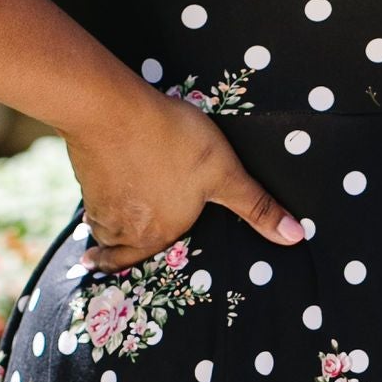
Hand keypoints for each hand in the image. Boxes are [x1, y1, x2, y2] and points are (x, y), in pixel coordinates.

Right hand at [73, 87, 303, 269]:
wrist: (113, 110)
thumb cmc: (173, 141)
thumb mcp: (226, 173)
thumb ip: (256, 206)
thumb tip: (295, 237)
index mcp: (159, 234)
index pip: (146, 261)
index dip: (136, 265)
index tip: (120, 271)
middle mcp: (127, 228)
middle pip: (117, 251)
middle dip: (110, 258)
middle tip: (98, 264)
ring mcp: (101, 202)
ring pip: (99, 228)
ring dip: (99, 234)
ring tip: (94, 239)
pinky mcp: (85, 176)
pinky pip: (88, 200)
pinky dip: (90, 203)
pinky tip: (90, 195)